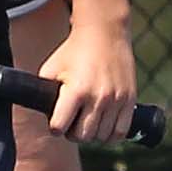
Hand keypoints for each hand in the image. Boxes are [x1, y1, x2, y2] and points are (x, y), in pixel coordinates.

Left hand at [34, 7, 138, 144]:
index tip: (56, 122)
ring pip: (101, 137)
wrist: (104, 33)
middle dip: (73, 133)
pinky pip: (120, 132)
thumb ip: (44, 92)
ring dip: (91, 134)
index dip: (55, 127)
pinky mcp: (129, 100)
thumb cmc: (73, 52)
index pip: (59, 127)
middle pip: (81, 136)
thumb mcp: (51, 68)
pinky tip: (103, 126)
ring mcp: (116, 100)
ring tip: (87, 122)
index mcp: (76, 90)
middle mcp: (98, 97)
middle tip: (72, 123)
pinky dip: (109, 135)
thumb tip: (42, 115)